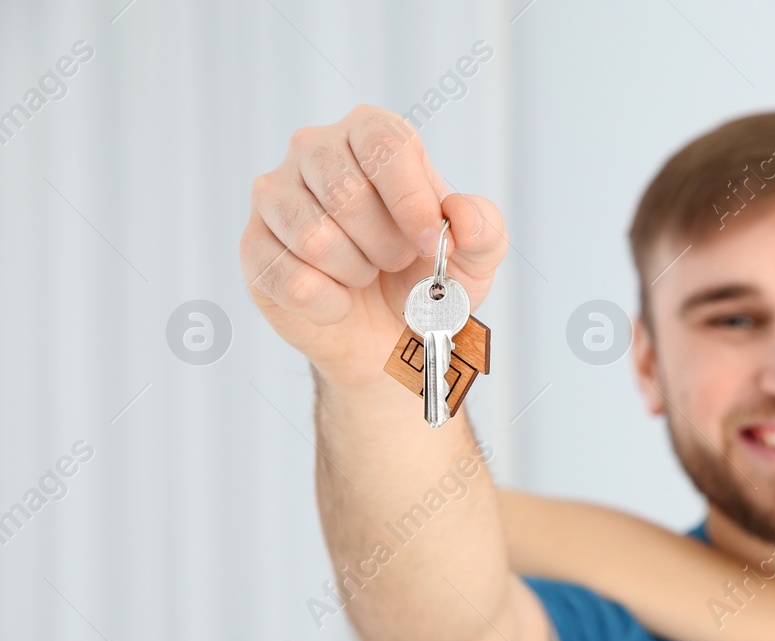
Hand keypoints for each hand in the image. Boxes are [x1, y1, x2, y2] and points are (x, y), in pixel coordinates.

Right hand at [239, 105, 507, 386]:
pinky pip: (291, 279)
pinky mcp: (253, 246)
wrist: (391, 336)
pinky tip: (340, 300)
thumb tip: (461, 215)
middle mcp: (314, 149)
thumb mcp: (475, 257)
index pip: (384, 144)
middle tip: (393, 260)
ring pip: (314, 237)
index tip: (429, 243)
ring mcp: (275, 195)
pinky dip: (330, 304)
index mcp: (371, 133)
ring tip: (365, 273)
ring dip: (356, 273)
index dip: (411, 200)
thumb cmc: (430, 277)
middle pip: (345, 193)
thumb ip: (484, 229)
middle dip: (385, 246)